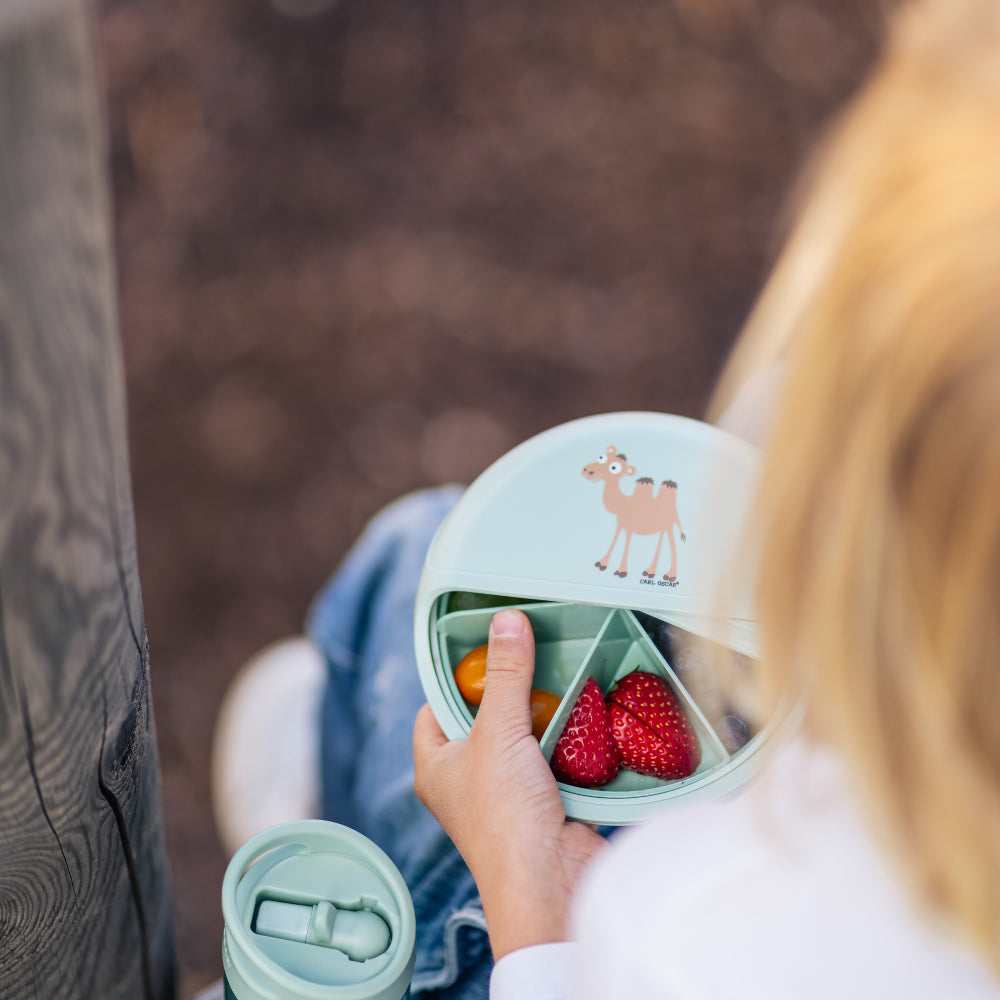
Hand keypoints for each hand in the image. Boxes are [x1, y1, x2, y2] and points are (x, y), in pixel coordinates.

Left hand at [413, 608, 606, 959]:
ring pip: (524, 735)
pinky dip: (568, 736)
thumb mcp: (498, 732)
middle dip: (510, 688)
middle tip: (531, 652)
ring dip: (543, 711)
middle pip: (486, 716)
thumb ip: (505, 675)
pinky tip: (583, 709)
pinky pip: (554, 755)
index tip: (483, 644)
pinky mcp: (544, 799)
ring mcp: (507, 790)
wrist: (550, 881)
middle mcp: (467, 778)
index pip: (436, 706)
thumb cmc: (502, 816)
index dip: (454, 675)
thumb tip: (506, 621)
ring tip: (562, 672)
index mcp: (436, 764)